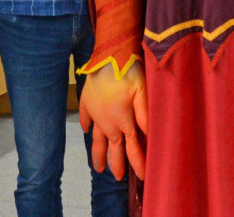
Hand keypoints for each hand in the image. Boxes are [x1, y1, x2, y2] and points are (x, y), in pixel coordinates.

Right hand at [78, 64, 146, 179]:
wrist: (107, 56)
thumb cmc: (128, 72)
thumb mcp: (142, 93)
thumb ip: (145, 115)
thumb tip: (149, 136)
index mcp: (122, 122)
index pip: (131, 149)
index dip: (137, 164)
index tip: (142, 177)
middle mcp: (107, 122)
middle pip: (111, 148)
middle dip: (115, 164)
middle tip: (117, 177)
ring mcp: (95, 113)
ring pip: (96, 139)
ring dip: (98, 153)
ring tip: (97, 167)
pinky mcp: (86, 101)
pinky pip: (85, 118)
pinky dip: (86, 125)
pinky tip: (87, 131)